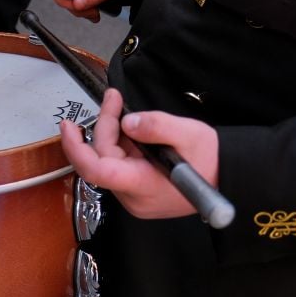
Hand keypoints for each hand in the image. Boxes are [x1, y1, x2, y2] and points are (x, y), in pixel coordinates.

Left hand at [60, 89, 219, 219]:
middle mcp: (134, 197)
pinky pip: (122, 166)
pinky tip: (134, 131)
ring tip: (125, 112)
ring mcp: (136, 197)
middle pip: (103, 158)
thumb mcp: (187, 134)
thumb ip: (155, 126)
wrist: (228, 178)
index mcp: (142, 185)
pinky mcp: (140, 193)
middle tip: (114, 99)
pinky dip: (124, 145)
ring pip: (111, 161)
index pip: (96, 170)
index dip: (76, 148)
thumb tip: (128, 122)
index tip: (68, 126)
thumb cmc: (211, 161)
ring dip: (114, 134)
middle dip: (105, 125)